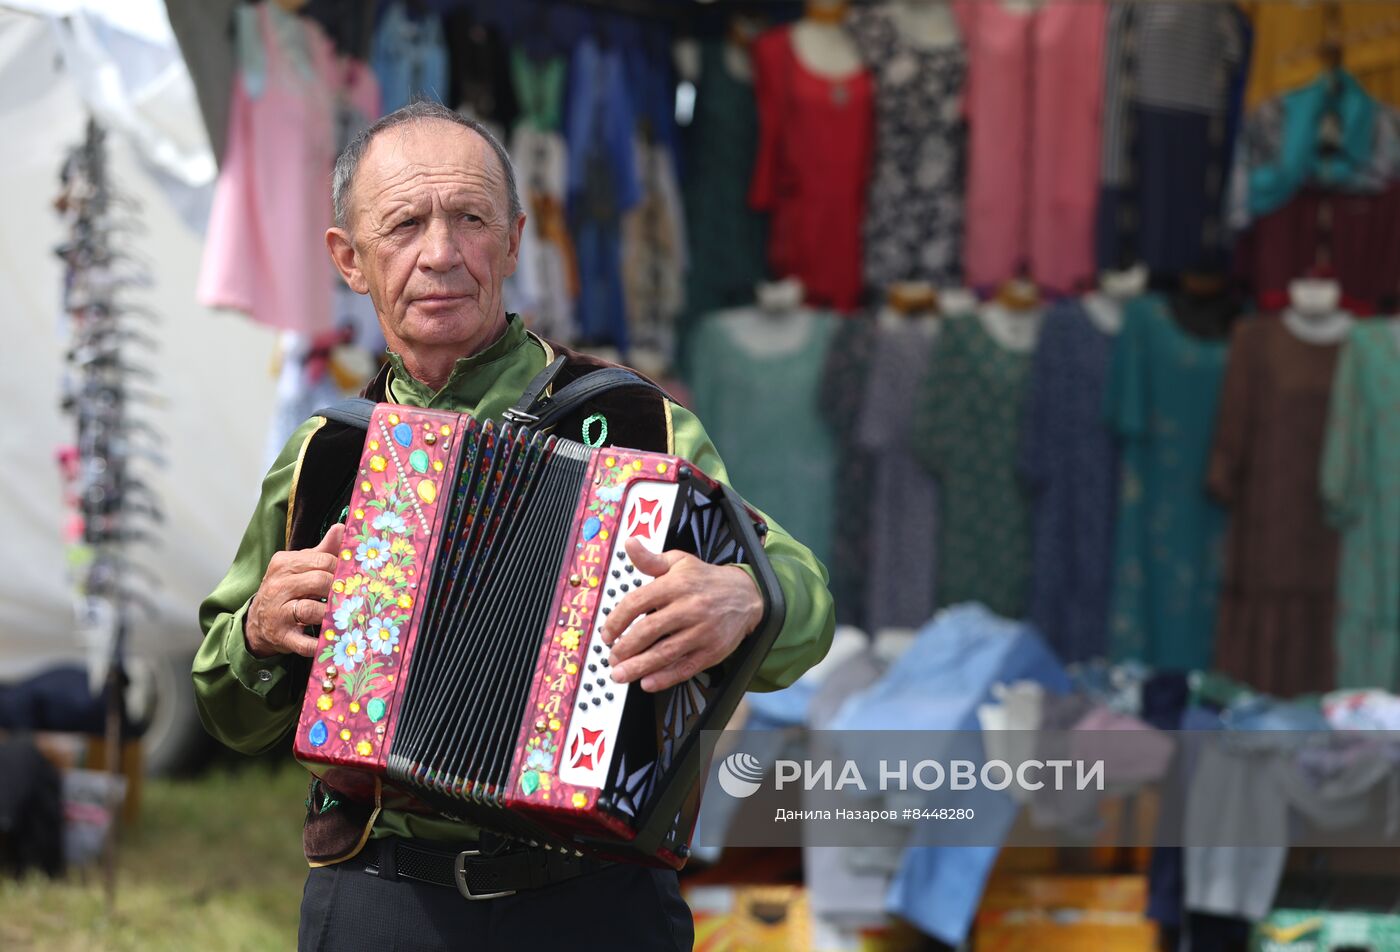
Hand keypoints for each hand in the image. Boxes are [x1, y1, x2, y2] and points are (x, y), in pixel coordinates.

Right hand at [245, 524, 343, 658]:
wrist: (258, 622)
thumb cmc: (287, 590)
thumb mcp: (300, 567)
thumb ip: (322, 551)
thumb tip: (342, 528)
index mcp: (284, 564)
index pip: (320, 560)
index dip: (342, 568)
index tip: (357, 575)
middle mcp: (278, 586)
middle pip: (318, 581)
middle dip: (340, 588)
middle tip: (356, 594)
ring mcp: (278, 613)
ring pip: (310, 609)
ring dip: (332, 612)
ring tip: (348, 613)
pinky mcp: (281, 637)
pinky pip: (303, 642)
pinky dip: (319, 643)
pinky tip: (334, 640)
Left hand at [600, 537, 763, 692]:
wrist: (746, 595)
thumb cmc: (706, 580)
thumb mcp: (679, 562)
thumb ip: (650, 559)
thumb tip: (630, 544)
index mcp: (676, 584)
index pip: (637, 602)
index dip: (616, 621)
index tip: (607, 634)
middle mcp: (688, 607)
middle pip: (648, 630)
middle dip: (624, 648)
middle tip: (612, 658)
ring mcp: (701, 631)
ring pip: (664, 653)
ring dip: (638, 667)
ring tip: (620, 675)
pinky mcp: (712, 650)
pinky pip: (685, 667)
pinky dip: (665, 678)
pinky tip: (648, 683)